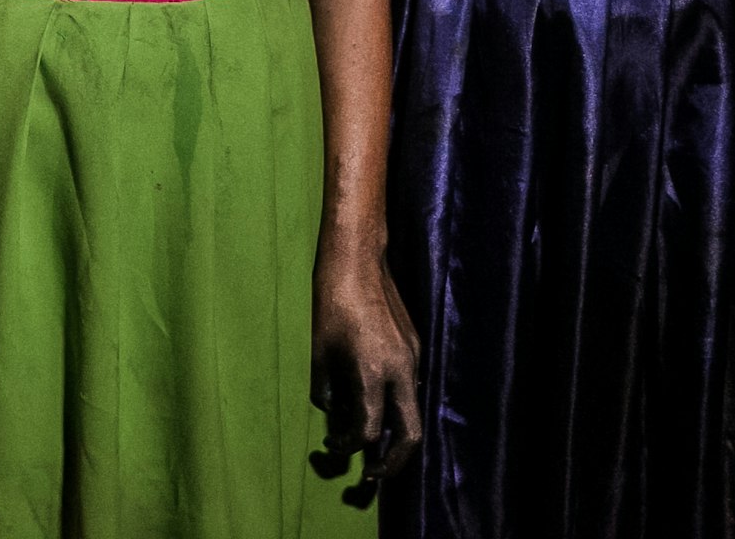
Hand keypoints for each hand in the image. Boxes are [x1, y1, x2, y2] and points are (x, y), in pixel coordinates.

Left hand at [310, 242, 422, 498]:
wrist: (357, 259)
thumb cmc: (330, 303)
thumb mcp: (319, 353)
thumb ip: (328, 393)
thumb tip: (334, 417)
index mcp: (372, 373)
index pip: (367, 431)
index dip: (346, 447)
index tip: (331, 446)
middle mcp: (400, 370)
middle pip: (410, 437)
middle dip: (391, 464)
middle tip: (368, 475)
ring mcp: (412, 359)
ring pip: (414, 414)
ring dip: (395, 438)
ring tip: (371, 447)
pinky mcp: (414, 348)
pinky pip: (410, 389)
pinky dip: (396, 408)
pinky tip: (375, 404)